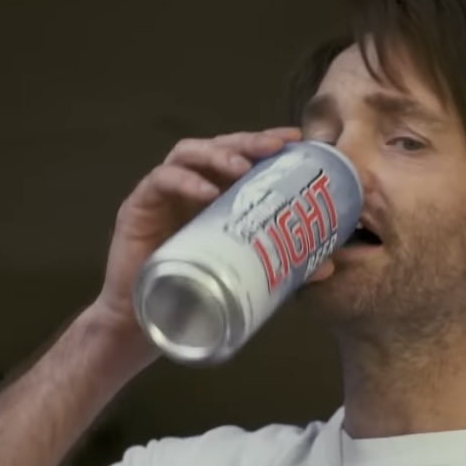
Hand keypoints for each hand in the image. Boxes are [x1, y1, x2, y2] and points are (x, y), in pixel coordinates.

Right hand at [91, 127, 303, 329]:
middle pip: (218, 146)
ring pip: (188, 153)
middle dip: (249, 142)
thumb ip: (281, 264)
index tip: (297, 140)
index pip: (241, 156)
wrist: (146, 325)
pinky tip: (205, 192)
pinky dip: (183, 181)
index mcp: (214, 195)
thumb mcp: (242, 273)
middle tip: (276, 146)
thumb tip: (328, 265)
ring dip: (217, 154)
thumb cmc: (194, 294)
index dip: (267, 143)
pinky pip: (159, 181)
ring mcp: (162, 194)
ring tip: (241, 167)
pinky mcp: (137, 207)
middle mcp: (189, 187)